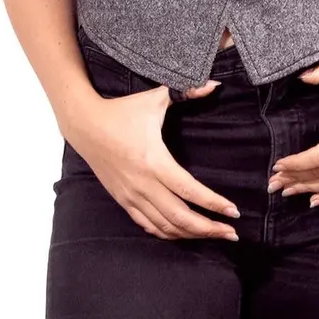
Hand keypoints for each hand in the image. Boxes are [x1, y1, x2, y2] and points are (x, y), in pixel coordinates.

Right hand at [63, 78, 240, 239]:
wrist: (83, 124)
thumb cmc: (121, 111)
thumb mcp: (154, 99)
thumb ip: (186, 92)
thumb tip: (214, 84)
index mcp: (154, 161)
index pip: (189, 190)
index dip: (214, 204)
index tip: (234, 212)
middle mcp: (143, 183)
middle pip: (180, 217)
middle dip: (209, 228)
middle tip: (232, 233)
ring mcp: (131, 194)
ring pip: (164, 225)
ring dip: (191, 234)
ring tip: (213, 235)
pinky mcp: (122, 199)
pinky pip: (147, 224)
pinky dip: (167, 233)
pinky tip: (183, 233)